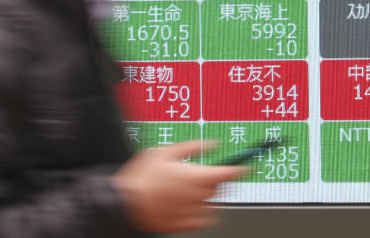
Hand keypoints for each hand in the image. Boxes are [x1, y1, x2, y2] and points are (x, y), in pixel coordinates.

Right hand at [111, 140, 245, 233]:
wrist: (125, 203)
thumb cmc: (142, 177)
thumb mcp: (166, 152)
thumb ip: (193, 147)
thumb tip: (213, 144)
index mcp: (196, 176)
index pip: (229, 173)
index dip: (240, 168)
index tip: (244, 166)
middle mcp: (198, 196)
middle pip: (220, 188)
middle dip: (214, 180)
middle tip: (198, 174)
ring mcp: (191, 213)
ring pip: (212, 203)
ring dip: (206, 196)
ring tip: (186, 190)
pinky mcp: (183, 225)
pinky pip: (202, 220)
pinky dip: (200, 213)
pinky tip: (186, 205)